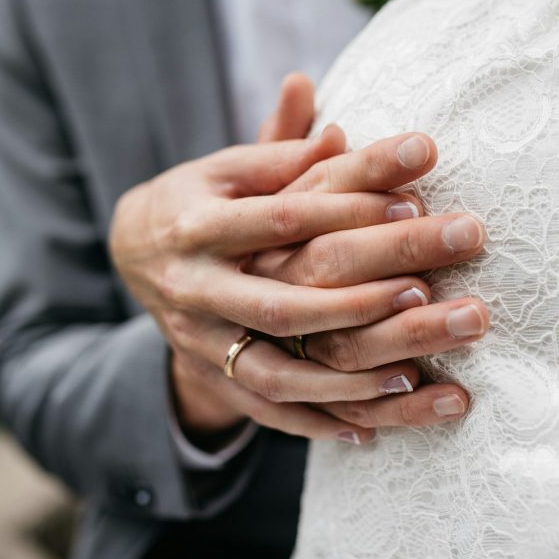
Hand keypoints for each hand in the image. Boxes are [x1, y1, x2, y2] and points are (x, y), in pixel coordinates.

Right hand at [110, 76, 485, 442]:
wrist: (133, 250)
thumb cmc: (201, 198)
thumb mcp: (231, 166)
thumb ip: (287, 150)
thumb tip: (343, 128)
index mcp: (200, 226)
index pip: (280, 220)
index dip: (345, 212)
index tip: (410, 202)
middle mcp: (196, 289)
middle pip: (284, 304)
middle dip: (358, 302)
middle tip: (425, 291)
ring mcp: (200, 341)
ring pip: (273, 373)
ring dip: (343, 380)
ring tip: (411, 373)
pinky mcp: (210, 374)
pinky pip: (263, 410)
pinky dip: (314, 424)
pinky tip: (368, 430)